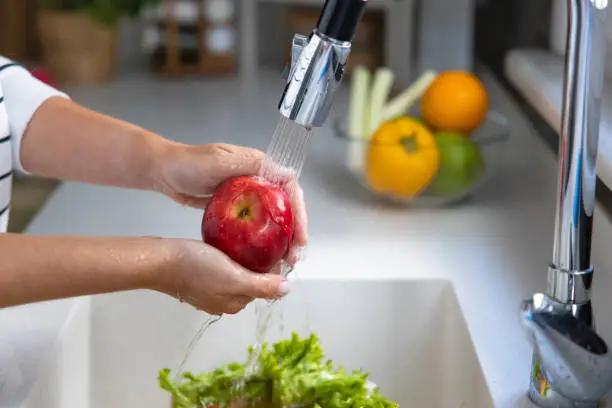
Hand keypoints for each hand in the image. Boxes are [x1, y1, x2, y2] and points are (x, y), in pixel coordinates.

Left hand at [153, 142, 307, 263]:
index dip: (300, 213)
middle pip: (286, 207)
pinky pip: (256, 224)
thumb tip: (286, 171)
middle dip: (294, 232)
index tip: (300, 237)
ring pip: (273, 218)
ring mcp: (247, 194)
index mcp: (259, 166)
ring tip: (283, 261)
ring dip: (281, 239)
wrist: (162, 170)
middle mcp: (257, 180)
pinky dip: (263, 240)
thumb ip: (250, 165)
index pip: (290, 189)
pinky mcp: (235, 207)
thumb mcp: (220, 161)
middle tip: (293, 256)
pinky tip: (264, 256)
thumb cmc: (188, 164)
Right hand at [155, 238, 290, 314]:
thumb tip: (287, 290)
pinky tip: (224, 244)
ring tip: (243, 238)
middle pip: (249, 281)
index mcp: (234, 303)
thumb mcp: (234, 277)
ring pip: (234, 273)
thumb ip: (261, 285)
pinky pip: (219, 268)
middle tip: (260, 238)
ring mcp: (207, 290)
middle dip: (257, 263)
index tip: (273, 246)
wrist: (158, 260)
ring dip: (241, 259)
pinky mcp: (195, 277)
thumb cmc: (196, 268)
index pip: (263, 286)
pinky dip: (226, 257)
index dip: (271, 268)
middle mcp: (222, 301)